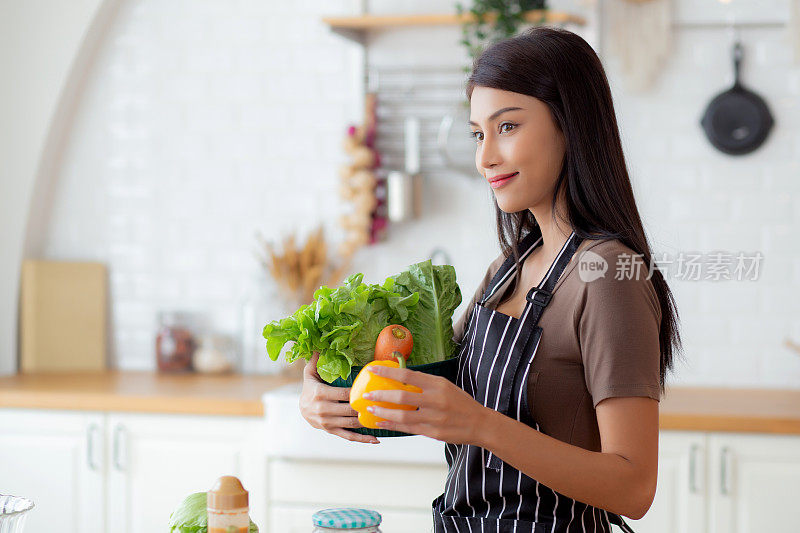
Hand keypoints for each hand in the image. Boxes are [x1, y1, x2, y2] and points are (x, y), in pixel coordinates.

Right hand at [299, 351, 379, 443]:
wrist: (300, 409)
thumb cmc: (309, 388)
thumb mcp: (310, 373)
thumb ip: (315, 360)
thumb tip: (319, 345)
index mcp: (320, 394)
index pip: (344, 393)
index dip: (359, 392)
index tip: (373, 389)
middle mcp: (323, 410)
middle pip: (349, 409)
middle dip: (366, 407)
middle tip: (384, 402)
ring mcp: (327, 423)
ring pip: (351, 424)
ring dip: (367, 422)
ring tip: (383, 418)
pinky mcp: (331, 431)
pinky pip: (348, 437)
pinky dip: (362, 439)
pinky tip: (376, 439)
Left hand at [361, 364, 490, 444]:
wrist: (480, 424)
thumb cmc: (460, 403)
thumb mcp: (445, 386)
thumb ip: (425, 383)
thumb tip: (400, 378)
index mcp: (438, 384)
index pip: (408, 375)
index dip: (388, 372)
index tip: (373, 370)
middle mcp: (436, 400)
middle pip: (402, 396)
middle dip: (381, 395)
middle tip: (367, 394)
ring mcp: (435, 418)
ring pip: (403, 415)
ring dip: (384, 412)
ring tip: (370, 409)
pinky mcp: (434, 433)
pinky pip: (409, 428)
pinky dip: (393, 425)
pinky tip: (382, 422)